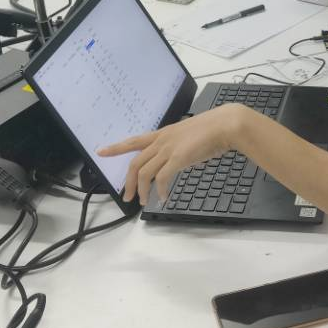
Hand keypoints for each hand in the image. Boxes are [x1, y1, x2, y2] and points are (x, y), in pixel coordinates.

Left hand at [97, 104, 250, 204]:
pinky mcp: (178, 158)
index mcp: (163, 134)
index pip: (134, 141)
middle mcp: (162, 141)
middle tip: (127, 197)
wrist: (226, 124)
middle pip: (135, 163)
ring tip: (145, 202)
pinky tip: (163, 197)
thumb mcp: (189, 136)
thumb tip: (179, 159)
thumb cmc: (213, 129)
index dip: (116, 147)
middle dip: (129, 183)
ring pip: (144, 172)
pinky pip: (161, 178)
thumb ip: (179, 147)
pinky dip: (159, 190)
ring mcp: (169, 149)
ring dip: (142, 190)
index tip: (101, 151)